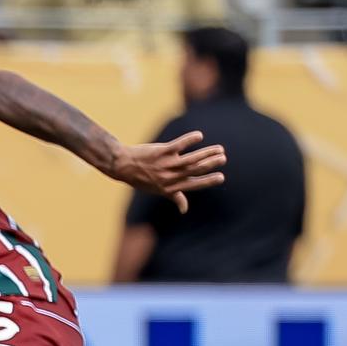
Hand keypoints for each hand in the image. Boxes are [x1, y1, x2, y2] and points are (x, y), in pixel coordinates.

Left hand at [106, 130, 225, 212]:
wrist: (123, 165)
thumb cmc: (142, 179)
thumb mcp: (158, 190)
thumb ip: (174, 196)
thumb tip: (184, 209)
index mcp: (170, 187)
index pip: (193, 184)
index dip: (207, 181)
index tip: (221, 177)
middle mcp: (169, 176)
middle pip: (194, 170)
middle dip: (210, 164)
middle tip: (223, 158)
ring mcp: (165, 164)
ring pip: (190, 158)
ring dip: (206, 152)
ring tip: (219, 148)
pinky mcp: (161, 152)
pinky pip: (178, 145)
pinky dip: (189, 140)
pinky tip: (199, 136)